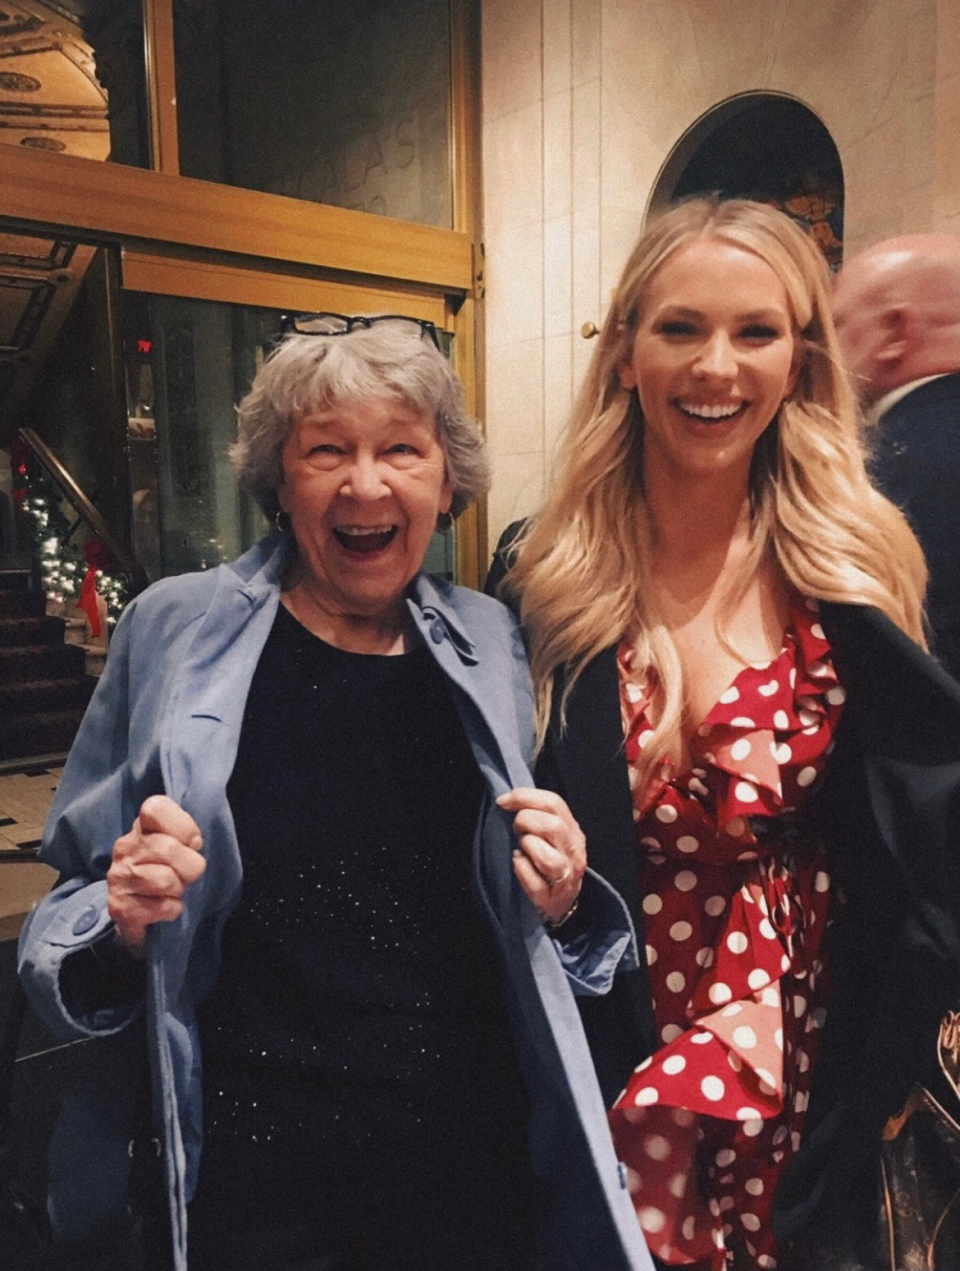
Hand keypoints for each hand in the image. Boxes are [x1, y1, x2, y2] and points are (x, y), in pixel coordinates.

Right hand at [107, 795, 205, 957]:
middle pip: (168, 848)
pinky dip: (173, 910)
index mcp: (142, 826)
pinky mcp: (120, 907)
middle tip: (185, 874)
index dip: (182, 826)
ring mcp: (118, 877)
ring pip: (166, 880)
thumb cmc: (167, 870)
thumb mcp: (180, 844)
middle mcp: (125, 847)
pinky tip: (161, 906)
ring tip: (172, 890)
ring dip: (179, 890)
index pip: (155, 808)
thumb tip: (193, 843)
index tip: (190, 842)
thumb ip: (187, 835)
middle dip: (190, 866)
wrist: (137, 910)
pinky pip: (164, 907)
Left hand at [497, 787, 585, 926]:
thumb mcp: (553, 836)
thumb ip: (540, 816)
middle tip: (516, 829)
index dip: (525, 797)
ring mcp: (566, 877)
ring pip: (548, 858)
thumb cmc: (552, 864)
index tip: (503, 801)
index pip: (554, 803)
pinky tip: (518, 863)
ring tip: (521, 848)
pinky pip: (535, 884)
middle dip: (526, 821)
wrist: (563, 904)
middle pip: (553, 826)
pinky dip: (521, 870)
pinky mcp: (552, 900)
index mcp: (573, 831)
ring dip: (527, 847)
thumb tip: (509, 800)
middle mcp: (574, 852)